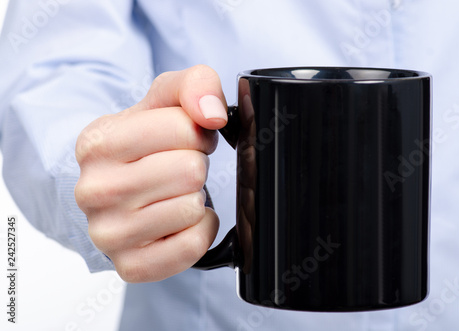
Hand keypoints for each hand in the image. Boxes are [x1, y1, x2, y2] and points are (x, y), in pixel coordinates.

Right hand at [75, 65, 227, 281]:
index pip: (183, 127)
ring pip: (192, 207)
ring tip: (174, 192)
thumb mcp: (163, 102)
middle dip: (196, 164)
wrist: (114, 191)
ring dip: (195, 197)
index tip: (184, 140)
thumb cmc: (142, 146)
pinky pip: (192, 245)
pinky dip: (199, 229)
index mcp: (98, 143)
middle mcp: (94, 190)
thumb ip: (195, 84)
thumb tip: (213, 113)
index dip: (196, 132)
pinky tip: (180, 219)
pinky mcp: (131, 265)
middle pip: (190, 170)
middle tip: (180, 168)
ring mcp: (109, 233)